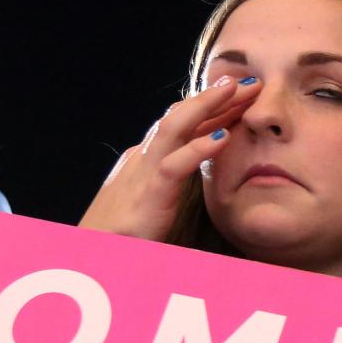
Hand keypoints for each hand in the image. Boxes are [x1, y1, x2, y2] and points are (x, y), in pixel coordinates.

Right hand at [80, 77, 259, 239]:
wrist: (90, 262)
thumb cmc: (125, 237)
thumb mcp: (155, 202)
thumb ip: (174, 183)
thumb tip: (200, 166)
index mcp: (146, 160)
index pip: (184, 125)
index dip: (215, 108)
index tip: (246, 95)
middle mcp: (142, 159)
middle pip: (181, 117)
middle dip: (216, 97)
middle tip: (252, 81)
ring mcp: (141, 175)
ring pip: (173, 129)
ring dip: (205, 105)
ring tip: (235, 89)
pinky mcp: (145, 199)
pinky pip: (172, 168)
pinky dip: (197, 150)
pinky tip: (222, 138)